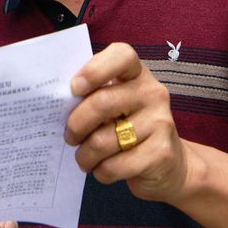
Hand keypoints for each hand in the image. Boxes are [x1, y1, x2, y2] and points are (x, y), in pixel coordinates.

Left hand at [64, 43, 191, 201]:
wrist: (170, 165)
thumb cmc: (131, 129)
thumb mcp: (117, 105)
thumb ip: (95, 96)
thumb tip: (58, 104)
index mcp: (138, 75)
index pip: (122, 55)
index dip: (94, 69)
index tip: (75, 88)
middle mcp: (153, 93)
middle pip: (102, 103)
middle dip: (76, 125)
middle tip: (70, 137)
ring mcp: (160, 122)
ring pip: (103, 141)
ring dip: (85, 155)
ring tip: (85, 158)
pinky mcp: (161, 153)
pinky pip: (114, 166)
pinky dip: (101, 172)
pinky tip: (104, 169)